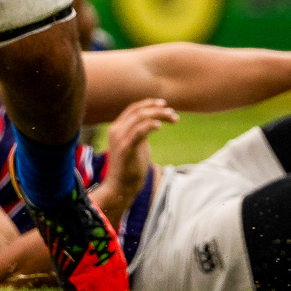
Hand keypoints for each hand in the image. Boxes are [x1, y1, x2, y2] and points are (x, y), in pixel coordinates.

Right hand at [96, 98, 174, 212]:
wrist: (120, 186)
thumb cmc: (130, 167)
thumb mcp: (135, 144)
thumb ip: (140, 132)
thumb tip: (154, 122)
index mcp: (117, 127)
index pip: (133, 108)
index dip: (149, 104)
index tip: (164, 105)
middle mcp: (116, 129)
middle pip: (139, 111)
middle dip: (158, 110)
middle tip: (174, 114)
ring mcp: (120, 138)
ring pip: (140, 118)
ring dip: (159, 116)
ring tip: (173, 118)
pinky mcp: (125, 148)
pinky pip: (138, 131)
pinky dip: (150, 125)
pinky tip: (160, 125)